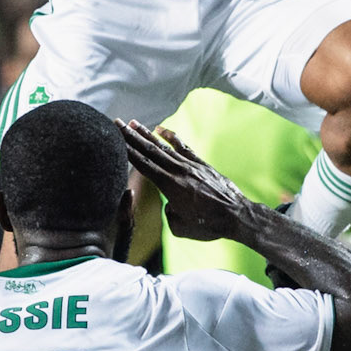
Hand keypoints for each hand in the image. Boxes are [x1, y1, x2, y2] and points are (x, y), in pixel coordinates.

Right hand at [118, 120, 249, 241]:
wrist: (236, 216)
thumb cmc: (208, 226)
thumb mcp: (180, 228)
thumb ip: (169, 214)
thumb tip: (170, 205)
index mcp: (169, 186)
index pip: (143, 165)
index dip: (127, 151)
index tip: (115, 139)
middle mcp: (178, 171)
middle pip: (149, 150)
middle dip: (131, 136)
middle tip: (117, 123)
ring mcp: (190, 166)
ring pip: (164, 146)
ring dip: (147, 134)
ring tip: (134, 123)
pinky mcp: (201, 164)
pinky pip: (183, 147)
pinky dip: (172, 137)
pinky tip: (161, 129)